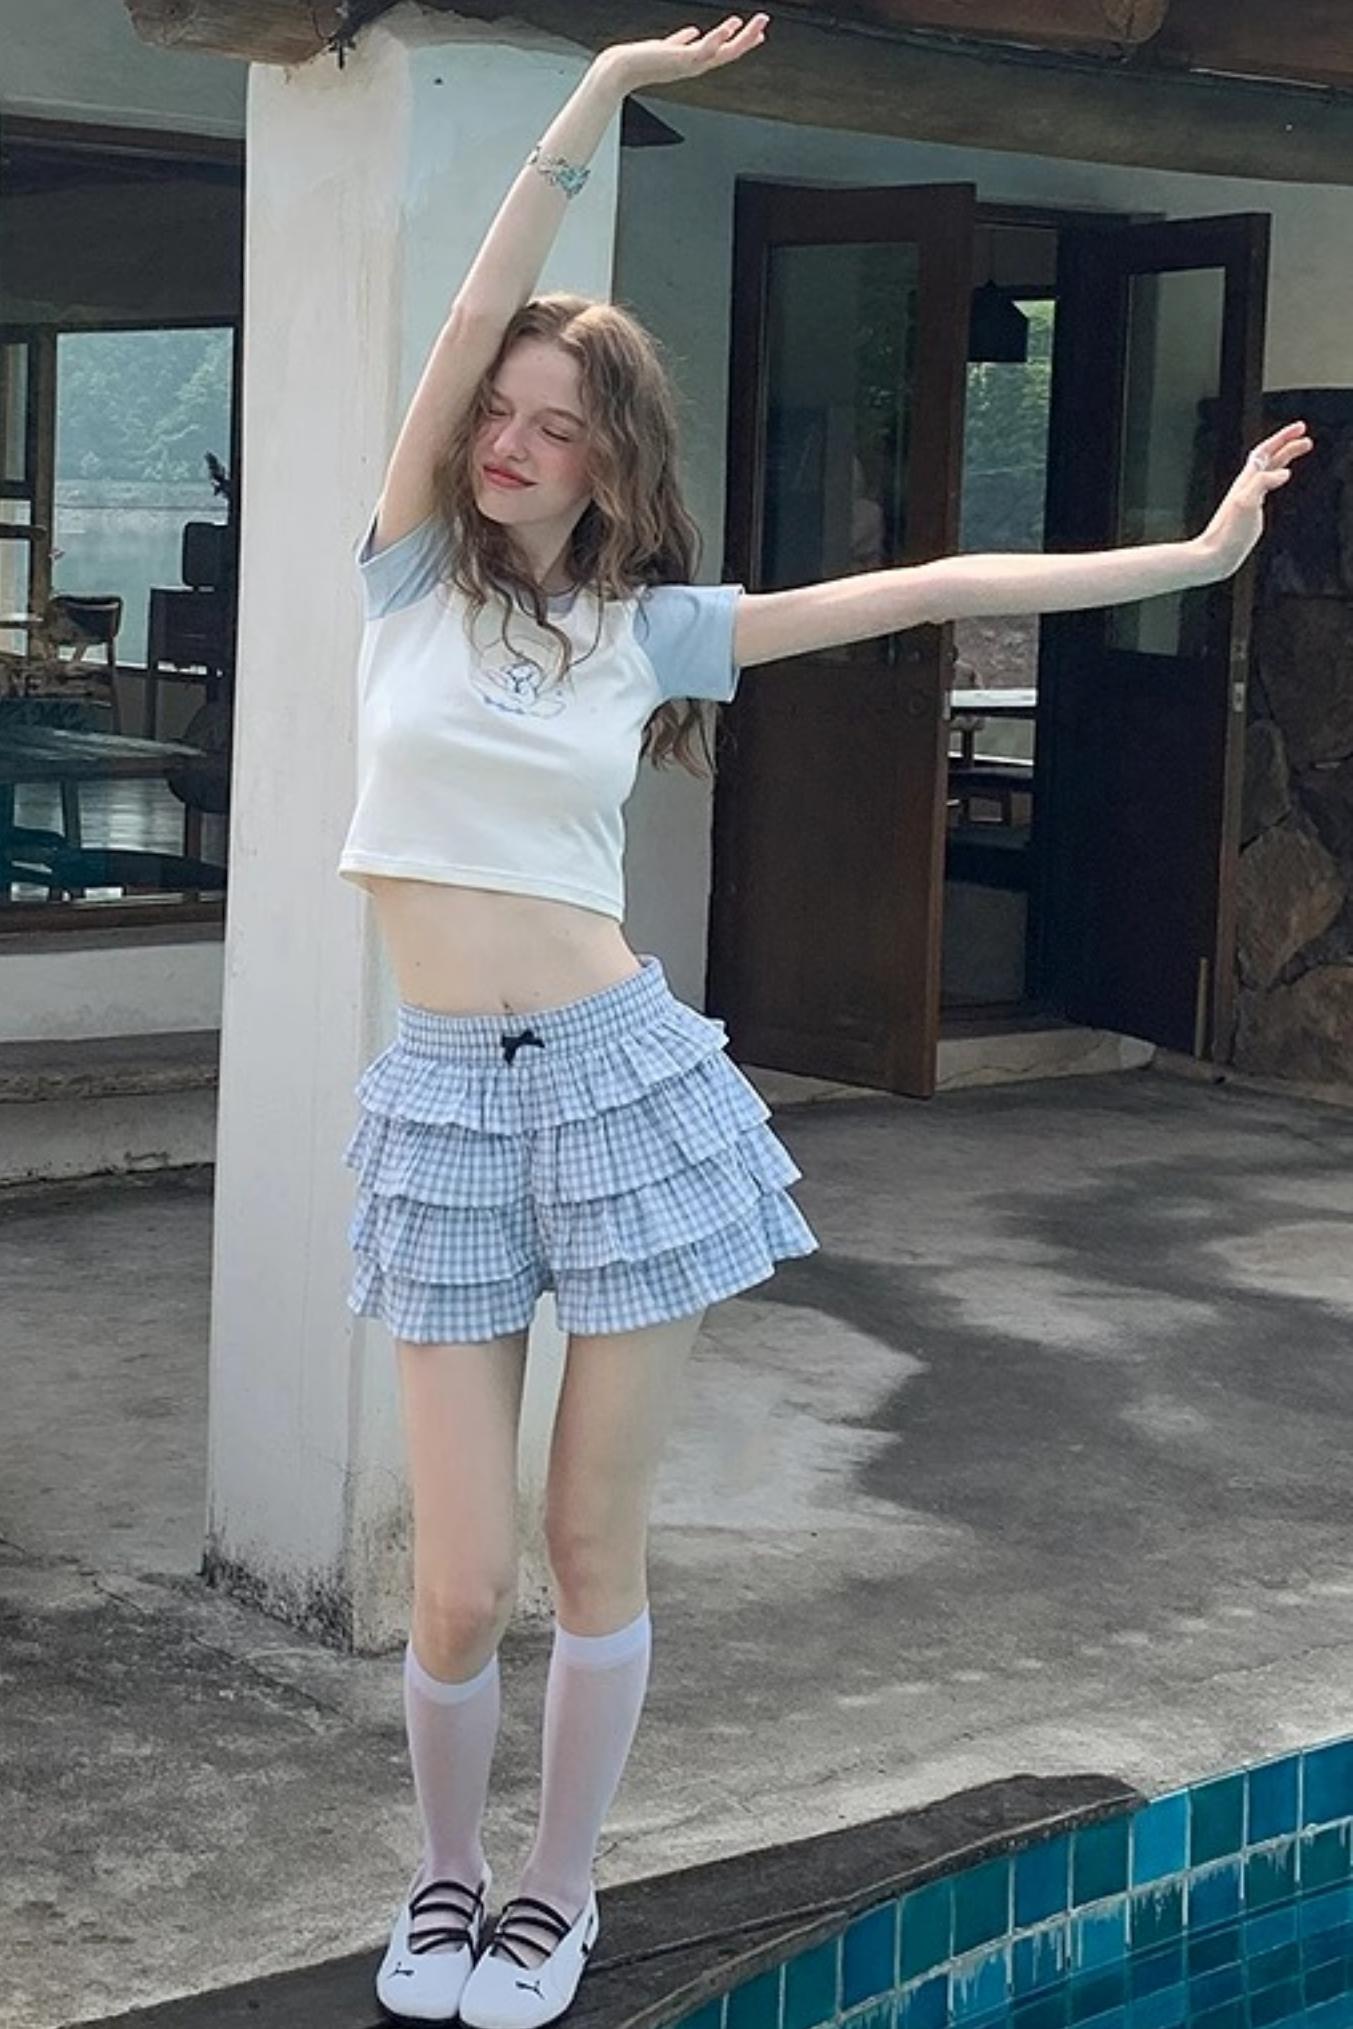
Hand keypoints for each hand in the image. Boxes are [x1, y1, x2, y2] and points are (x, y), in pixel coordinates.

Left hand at [596, 14, 769, 94]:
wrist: (622, 70)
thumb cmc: (640, 60)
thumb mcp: (668, 46)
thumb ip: (681, 41)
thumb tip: (691, 33)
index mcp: (693, 61)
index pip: (723, 50)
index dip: (740, 41)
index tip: (757, 33)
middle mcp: (695, 65)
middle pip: (729, 52)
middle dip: (748, 38)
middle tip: (764, 23)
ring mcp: (689, 64)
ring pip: (724, 53)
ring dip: (743, 39)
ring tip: (757, 24)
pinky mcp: (681, 61)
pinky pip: (705, 51)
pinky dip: (717, 39)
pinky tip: (728, 28)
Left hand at [1197, 421, 1313, 573]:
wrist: (1213, 555)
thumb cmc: (1228, 533)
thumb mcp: (1246, 504)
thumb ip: (1262, 483)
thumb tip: (1285, 472)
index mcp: (1247, 482)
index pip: (1266, 452)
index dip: (1283, 438)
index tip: (1301, 428)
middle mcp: (1246, 486)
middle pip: (1269, 458)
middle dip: (1288, 444)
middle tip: (1307, 438)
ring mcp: (1247, 498)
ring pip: (1268, 469)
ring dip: (1285, 456)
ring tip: (1302, 449)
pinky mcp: (1249, 511)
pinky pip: (1265, 485)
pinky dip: (1276, 475)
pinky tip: (1281, 477)